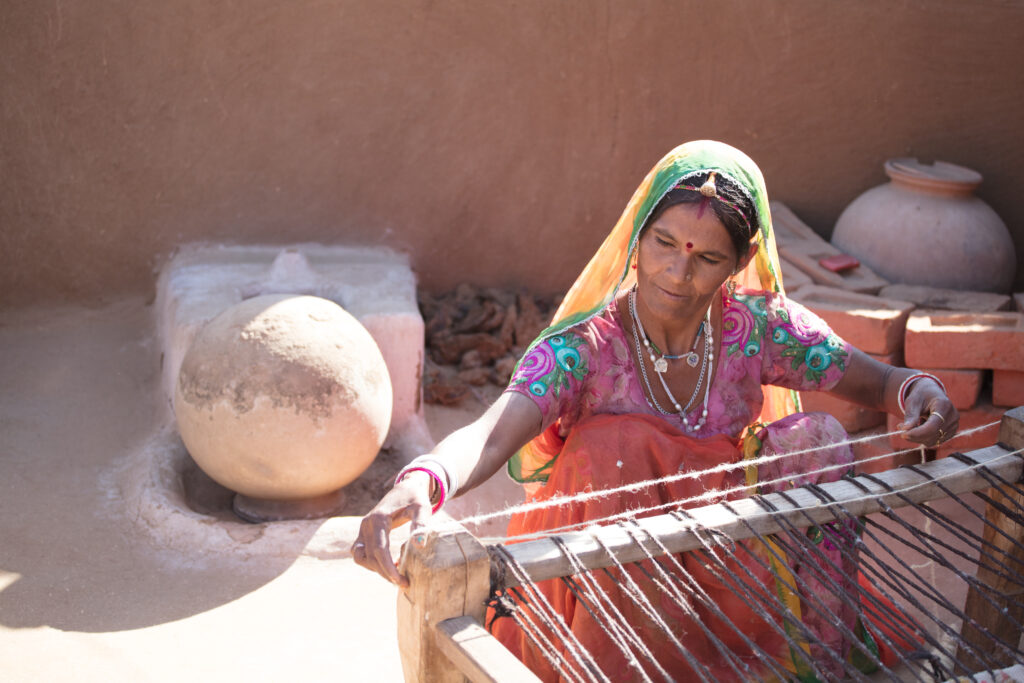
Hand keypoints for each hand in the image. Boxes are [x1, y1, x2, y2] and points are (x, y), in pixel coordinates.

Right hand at [352, 470, 432, 587]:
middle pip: (369, 557)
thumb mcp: (422, 508)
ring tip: (396, 575)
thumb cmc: (416, 498)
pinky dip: (371, 562)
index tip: (401, 581)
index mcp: (378, 519)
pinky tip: (390, 565)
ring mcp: (362, 529)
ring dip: (375, 569)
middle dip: (385, 573)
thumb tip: (419, 546)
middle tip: (403, 583)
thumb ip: (421, 524)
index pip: (379, 550)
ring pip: (360, 557)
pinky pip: (360, 553)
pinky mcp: (364, 533)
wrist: (406, 488)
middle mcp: (366, 524)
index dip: (388, 568)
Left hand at [897, 377, 958, 447]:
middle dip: (914, 435)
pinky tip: (917, 427)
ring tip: (907, 425)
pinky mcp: (951, 432)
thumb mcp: (913, 401)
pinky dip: (922, 438)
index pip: (932, 426)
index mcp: (944, 405)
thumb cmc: (921, 396)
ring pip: (933, 441)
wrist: (931, 393)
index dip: (917, 433)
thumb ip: (911, 415)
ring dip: (917, 437)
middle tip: (900, 427)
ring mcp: (954, 425)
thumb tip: (906, 430)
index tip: (902, 434)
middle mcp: (953, 417)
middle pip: (932, 435)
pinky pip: (934, 441)